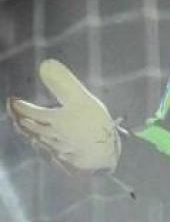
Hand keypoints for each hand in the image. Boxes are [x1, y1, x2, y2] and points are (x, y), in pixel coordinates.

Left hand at [6, 59, 120, 173]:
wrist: (104, 151)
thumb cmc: (92, 123)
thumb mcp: (80, 99)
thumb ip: (63, 83)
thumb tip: (46, 64)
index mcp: (56, 119)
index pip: (34, 113)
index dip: (22, 107)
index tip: (14, 101)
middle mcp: (55, 134)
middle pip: (36, 129)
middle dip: (27, 123)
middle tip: (20, 118)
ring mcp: (63, 147)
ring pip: (45, 141)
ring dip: (36, 135)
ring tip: (33, 131)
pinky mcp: (72, 157)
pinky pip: (57, 152)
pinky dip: (51, 147)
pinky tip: (54, 146)